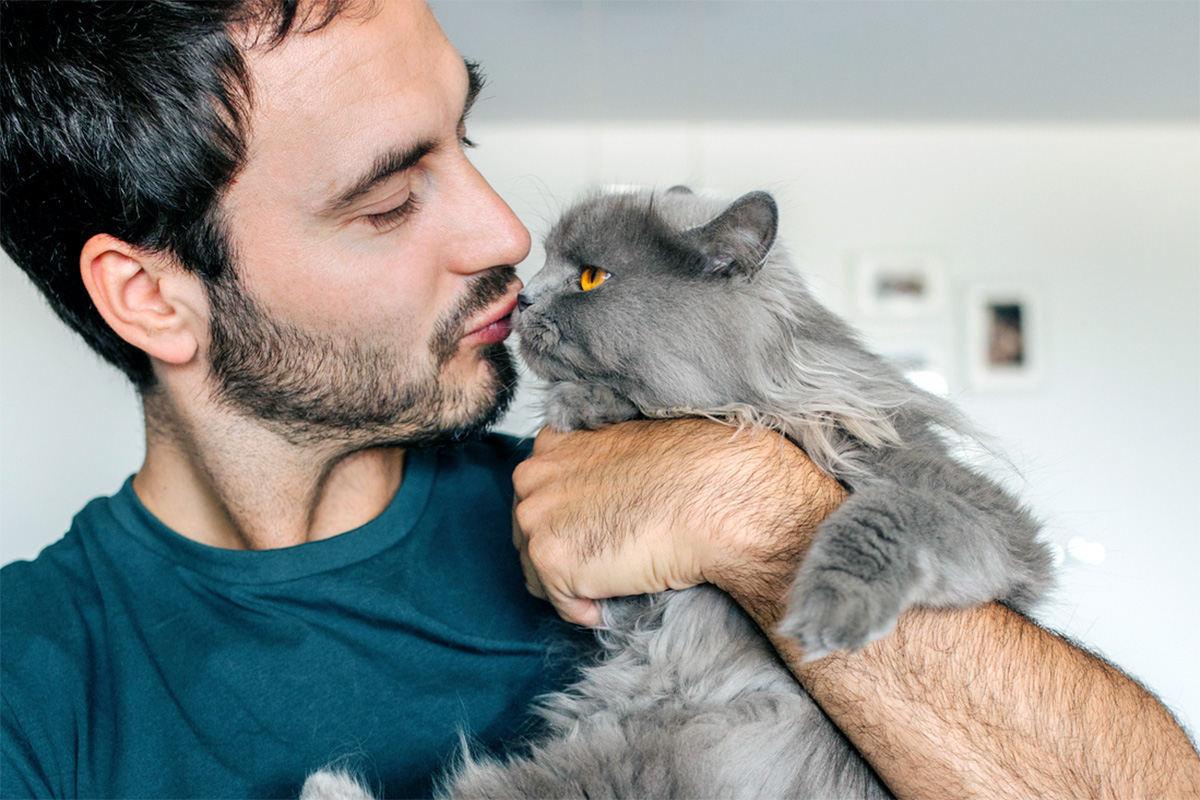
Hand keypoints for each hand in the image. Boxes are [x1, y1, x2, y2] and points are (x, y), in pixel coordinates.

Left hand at [511, 418, 846, 626]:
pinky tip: (624, 592)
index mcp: (553, 441)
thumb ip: (597, 470)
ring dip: (575, 583)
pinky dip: (589, 610)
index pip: (540, 496)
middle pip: (529, 534)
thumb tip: (598, 502)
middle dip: (564, 554)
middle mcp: (532, 474)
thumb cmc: (691, 473)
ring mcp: (535, 516)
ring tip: (620, 578)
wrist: (714, 496)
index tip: (599, 537)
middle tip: (610, 564)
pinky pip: (561, 603)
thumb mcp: (629, 452)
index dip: (570, 523)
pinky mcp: (549, 557)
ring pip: (537, 571)